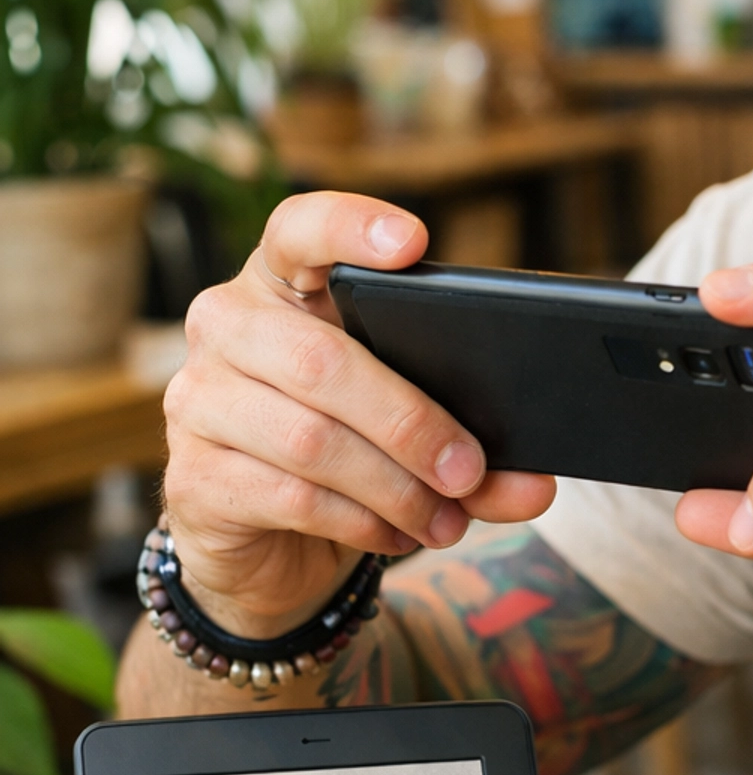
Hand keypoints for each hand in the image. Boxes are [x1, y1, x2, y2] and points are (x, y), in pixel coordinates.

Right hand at [162, 193, 555, 635]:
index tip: (413, 244)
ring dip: (395, 486)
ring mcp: (198, 400)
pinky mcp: (194, 477)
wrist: (269, 547)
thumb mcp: (410, 436)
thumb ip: (471, 449)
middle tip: (468, 469)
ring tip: (445, 518)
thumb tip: (537, 485)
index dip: (351, 227)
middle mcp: (226, 326)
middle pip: (321, 361)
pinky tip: (396, 534)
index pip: (300, 229)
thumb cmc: (349, 454)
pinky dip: (360, 521)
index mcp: (283, 283)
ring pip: (310, 438)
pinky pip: (289, 496)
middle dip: (410, 421)